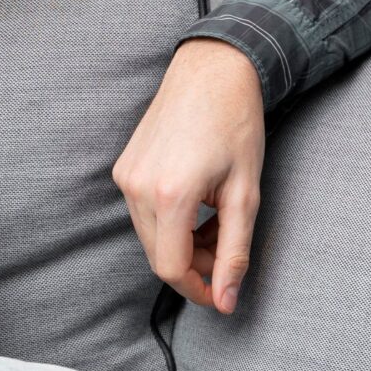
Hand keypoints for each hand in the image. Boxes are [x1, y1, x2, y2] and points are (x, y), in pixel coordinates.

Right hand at [112, 39, 264, 312]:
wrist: (212, 70)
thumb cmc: (236, 124)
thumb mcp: (246, 192)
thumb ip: (235, 252)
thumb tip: (226, 300)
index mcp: (171, 194)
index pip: (172, 270)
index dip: (198, 290)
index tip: (223, 294)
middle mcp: (138, 187)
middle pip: (158, 257)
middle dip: (193, 266)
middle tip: (227, 250)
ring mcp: (126, 175)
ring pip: (150, 237)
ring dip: (182, 244)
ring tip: (216, 221)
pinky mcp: (124, 167)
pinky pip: (143, 213)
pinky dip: (170, 221)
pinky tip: (197, 203)